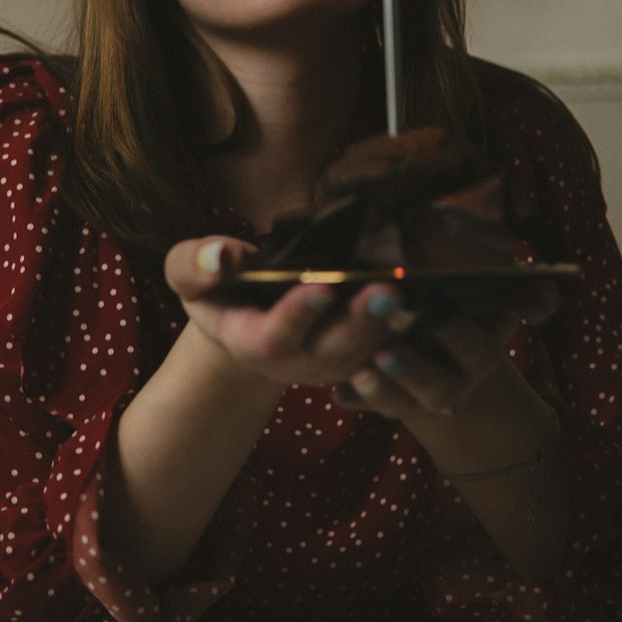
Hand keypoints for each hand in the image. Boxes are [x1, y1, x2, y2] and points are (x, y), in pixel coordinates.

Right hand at [167, 234, 559, 419]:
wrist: (244, 318)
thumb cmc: (215, 290)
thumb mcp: (187, 274)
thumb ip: (193, 264)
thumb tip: (223, 257)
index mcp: (253, 341)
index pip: (275, 335)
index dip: (298, 313)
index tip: (319, 285)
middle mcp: (297, 362)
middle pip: (334, 350)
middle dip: (361, 321)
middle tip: (387, 288)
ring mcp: (332, 364)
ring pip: (368, 352)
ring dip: (393, 326)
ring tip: (416, 291)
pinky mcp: (360, 355)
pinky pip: (388, 348)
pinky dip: (410, 330)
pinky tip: (434, 298)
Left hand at [337, 277, 559, 421]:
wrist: (432, 325)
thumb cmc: (459, 292)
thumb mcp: (489, 285)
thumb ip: (520, 290)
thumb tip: (542, 302)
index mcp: (480, 351)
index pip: (479, 349)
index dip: (461, 338)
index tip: (440, 319)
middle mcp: (453, 381)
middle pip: (437, 387)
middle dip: (412, 370)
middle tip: (385, 351)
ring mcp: (416, 395)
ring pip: (399, 403)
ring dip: (379, 390)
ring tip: (358, 372)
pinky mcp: (383, 398)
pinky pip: (365, 406)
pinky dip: (352, 398)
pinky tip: (337, 390)